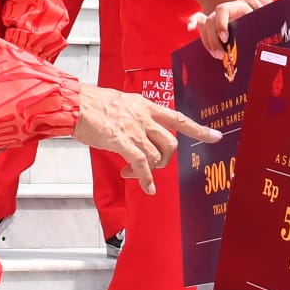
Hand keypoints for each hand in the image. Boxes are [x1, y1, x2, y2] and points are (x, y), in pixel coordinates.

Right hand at [72, 83, 219, 194]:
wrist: (74, 103)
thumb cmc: (92, 103)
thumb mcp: (121, 102)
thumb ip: (135, 115)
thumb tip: (140, 129)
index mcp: (146, 106)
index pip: (178, 118)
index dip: (198, 128)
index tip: (215, 136)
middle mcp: (144, 117)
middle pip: (171, 142)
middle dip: (166, 159)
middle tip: (153, 165)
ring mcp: (135, 129)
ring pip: (157, 155)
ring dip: (150, 169)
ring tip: (134, 172)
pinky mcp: (122, 142)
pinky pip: (141, 164)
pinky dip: (146, 179)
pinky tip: (147, 187)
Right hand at [189, 0, 257, 58]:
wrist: (262, 34)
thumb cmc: (263, 32)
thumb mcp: (262, 29)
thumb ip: (261, 31)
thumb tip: (264, 38)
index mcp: (240, 7)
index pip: (223, 9)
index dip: (221, 24)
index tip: (225, 39)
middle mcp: (228, 11)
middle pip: (211, 19)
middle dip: (214, 39)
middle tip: (220, 55)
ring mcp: (218, 17)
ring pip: (205, 24)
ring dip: (207, 40)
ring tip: (216, 55)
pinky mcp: (211, 24)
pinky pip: (198, 19)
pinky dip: (193, 22)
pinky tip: (190, 28)